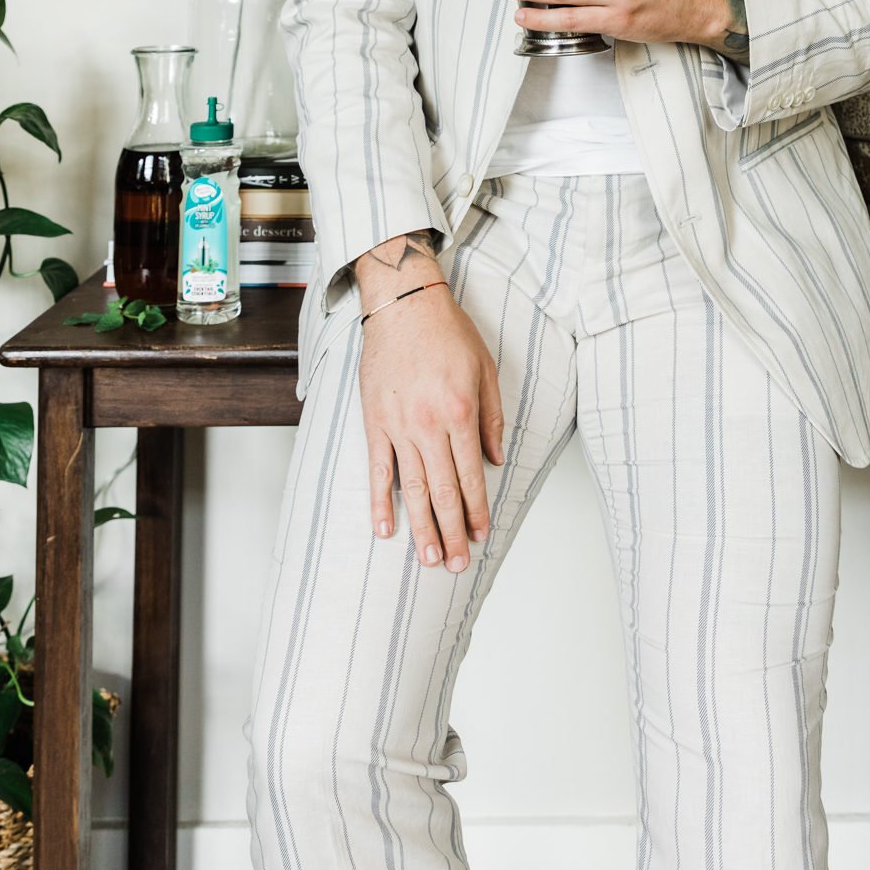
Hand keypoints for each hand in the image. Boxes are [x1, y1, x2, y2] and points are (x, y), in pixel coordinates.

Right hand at [359, 284, 505, 571]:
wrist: (404, 304)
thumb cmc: (447, 331)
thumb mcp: (485, 369)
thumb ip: (492, 417)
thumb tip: (495, 459)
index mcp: (460, 412)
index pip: (472, 475)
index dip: (477, 510)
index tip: (481, 535)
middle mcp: (429, 425)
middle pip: (443, 491)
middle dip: (452, 532)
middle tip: (456, 565)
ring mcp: (398, 426)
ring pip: (413, 488)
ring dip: (422, 527)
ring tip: (428, 558)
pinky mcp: (374, 422)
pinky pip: (378, 470)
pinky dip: (380, 502)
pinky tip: (386, 528)